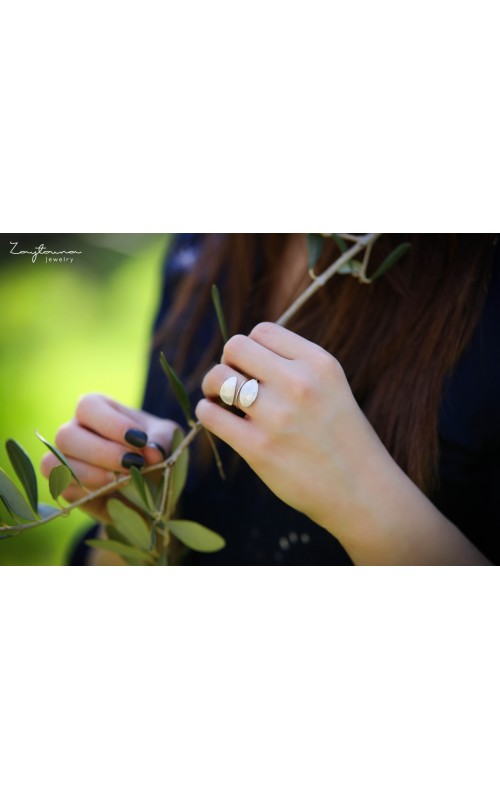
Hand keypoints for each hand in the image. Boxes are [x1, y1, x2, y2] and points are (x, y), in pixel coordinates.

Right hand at [40, 394, 177, 522]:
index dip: (111, 424)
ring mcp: (65, 459)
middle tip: (134, 463)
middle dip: (102, 452)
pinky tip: (113, 492)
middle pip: (67, 435)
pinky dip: (87, 491)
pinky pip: (63, 488)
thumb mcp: (167, 439)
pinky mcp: (66, 487)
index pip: (88, 406)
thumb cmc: (155, 450)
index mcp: (97, 410)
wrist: (153, 486)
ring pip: (56, 463)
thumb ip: (161, 441)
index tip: (140, 440)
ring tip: (124, 480)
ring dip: (91, 474)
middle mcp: (75, 431)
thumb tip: (154, 452)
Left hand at [196, 323, 490, 564]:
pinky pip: (211, 415)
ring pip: (218, 377)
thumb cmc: (343, 440)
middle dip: (228, 362)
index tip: (254, 369)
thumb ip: (295, 366)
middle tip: (234, 383)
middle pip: (235, 347)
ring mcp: (277, 415)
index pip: (263, 331)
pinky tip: (218, 419)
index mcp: (319, 363)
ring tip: (222, 402)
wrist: (363, 491)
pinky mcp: (258, 448)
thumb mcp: (332, 387)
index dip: (252, 349)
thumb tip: (242, 355)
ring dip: (212, 387)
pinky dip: (207, 412)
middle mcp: (298, 382)